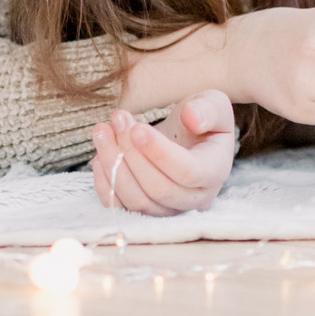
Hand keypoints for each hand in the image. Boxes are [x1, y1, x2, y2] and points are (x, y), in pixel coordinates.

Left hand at [90, 91, 239, 216]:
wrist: (188, 138)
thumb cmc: (201, 120)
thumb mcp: (213, 105)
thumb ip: (208, 109)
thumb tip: (192, 117)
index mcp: (215, 171)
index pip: (188, 172)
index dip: (159, 153)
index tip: (137, 128)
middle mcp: (195, 198)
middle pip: (159, 188)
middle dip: (132, 153)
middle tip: (118, 119)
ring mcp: (169, 209)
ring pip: (138, 200)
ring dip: (114, 165)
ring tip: (102, 131)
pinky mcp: (145, 211)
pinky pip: (121, 208)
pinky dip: (105, 184)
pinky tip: (99, 155)